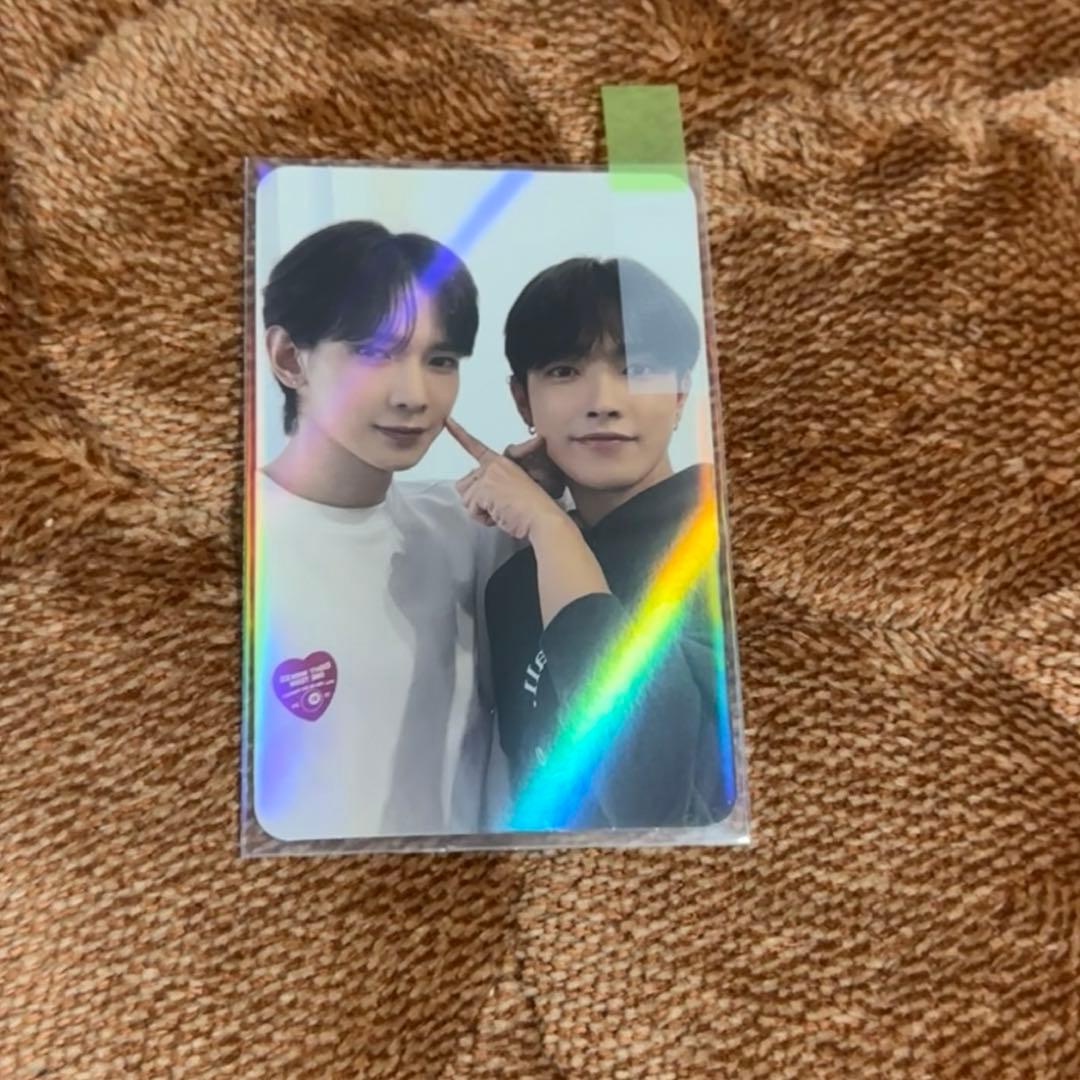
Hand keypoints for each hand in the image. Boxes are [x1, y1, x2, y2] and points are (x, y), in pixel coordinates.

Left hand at [446, 417, 568, 540]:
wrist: (543, 517)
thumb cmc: (533, 508)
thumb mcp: (512, 490)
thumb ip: (491, 486)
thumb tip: (469, 490)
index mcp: (501, 461)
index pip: (475, 447)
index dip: (459, 433)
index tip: (448, 420)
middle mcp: (493, 465)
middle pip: (464, 485)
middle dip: (475, 501)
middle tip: (497, 506)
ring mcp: (489, 475)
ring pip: (466, 498)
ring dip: (480, 510)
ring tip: (501, 511)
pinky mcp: (485, 488)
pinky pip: (472, 509)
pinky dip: (484, 518)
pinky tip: (500, 516)